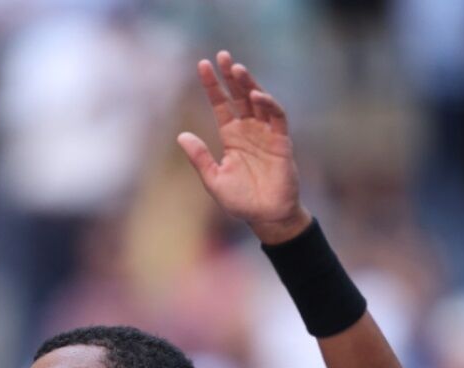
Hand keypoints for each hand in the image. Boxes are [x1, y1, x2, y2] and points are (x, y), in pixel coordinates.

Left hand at [178, 51, 310, 243]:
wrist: (267, 216)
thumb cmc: (240, 201)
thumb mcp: (213, 180)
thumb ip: (199, 158)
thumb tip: (181, 136)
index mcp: (231, 137)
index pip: (220, 104)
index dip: (212, 86)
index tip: (203, 65)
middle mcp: (248, 131)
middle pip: (239, 96)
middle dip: (231, 76)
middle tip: (222, 55)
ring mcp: (266, 134)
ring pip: (258, 101)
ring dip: (248, 83)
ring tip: (237, 68)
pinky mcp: (282, 141)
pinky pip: (277, 117)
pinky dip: (268, 104)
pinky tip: (256, 95)